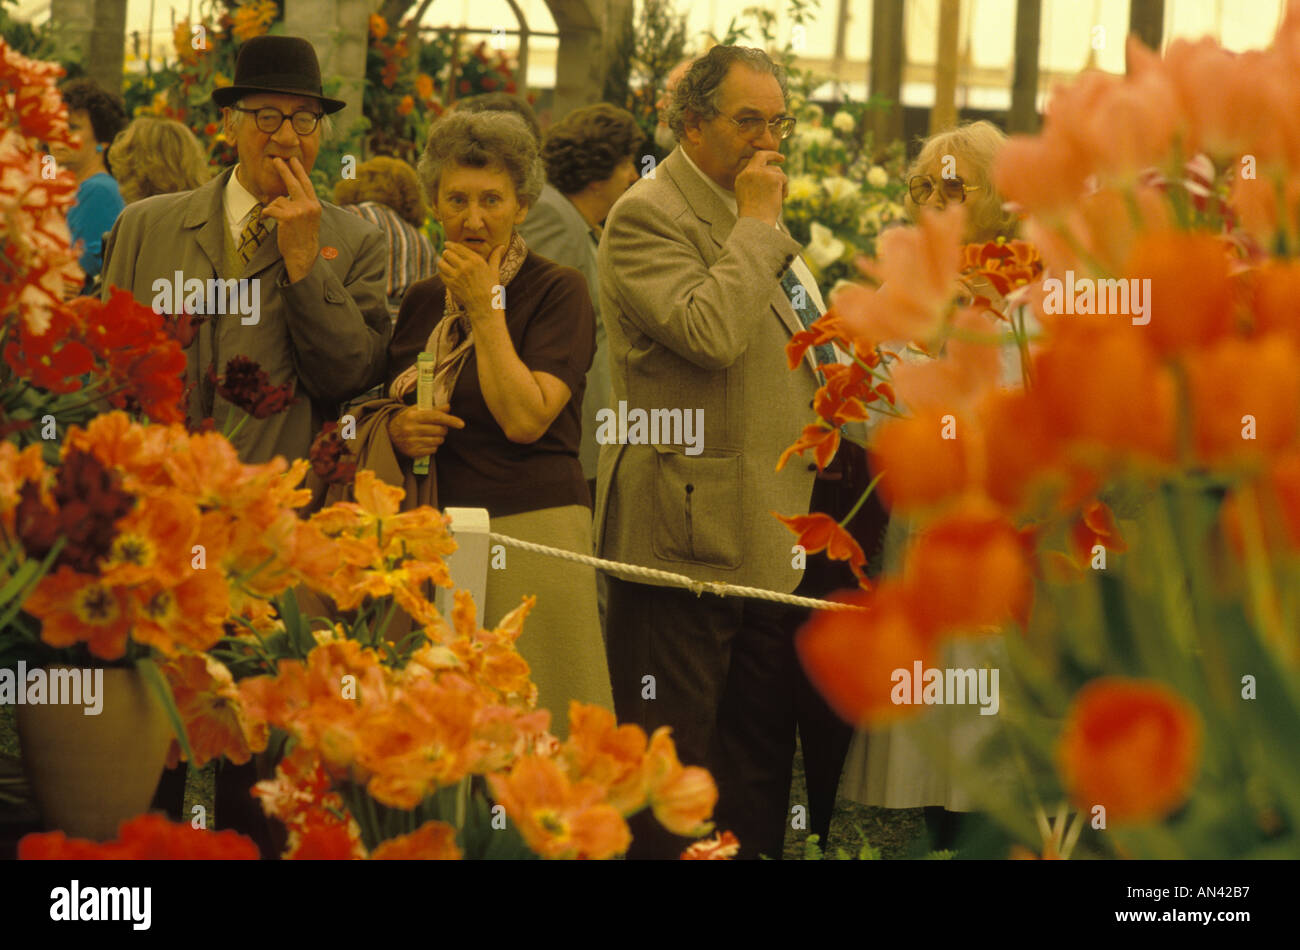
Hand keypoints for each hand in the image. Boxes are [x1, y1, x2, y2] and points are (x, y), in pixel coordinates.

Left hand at [261, 157, 320, 282]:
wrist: (303, 255)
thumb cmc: (303, 239)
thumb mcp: (309, 220)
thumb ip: (304, 206)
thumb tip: (289, 195)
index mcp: (315, 206)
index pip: (306, 184)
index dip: (299, 171)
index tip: (293, 160)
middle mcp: (309, 206)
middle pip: (294, 183)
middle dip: (284, 170)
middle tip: (276, 160)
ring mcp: (299, 211)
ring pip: (279, 200)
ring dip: (274, 208)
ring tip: (277, 220)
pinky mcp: (287, 217)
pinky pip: (271, 208)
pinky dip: (267, 214)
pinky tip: (268, 220)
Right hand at [388, 404, 464, 458]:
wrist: (389, 435)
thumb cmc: (406, 420)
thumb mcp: (416, 410)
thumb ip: (433, 408)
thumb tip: (448, 407)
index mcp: (413, 416)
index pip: (436, 417)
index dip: (450, 420)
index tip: (461, 424)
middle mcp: (411, 429)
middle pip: (439, 430)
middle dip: (444, 429)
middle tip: (439, 428)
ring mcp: (412, 442)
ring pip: (438, 441)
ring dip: (439, 438)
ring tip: (431, 434)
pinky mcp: (413, 452)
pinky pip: (433, 450)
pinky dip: (433, 446)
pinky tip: (426, 442)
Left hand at [438, 242, 504, 321]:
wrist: (485, 307)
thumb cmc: (491, 289)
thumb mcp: (494, 271)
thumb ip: (495, 257)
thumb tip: (501, 245)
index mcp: (476, 261)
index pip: (458, 247)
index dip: (450, 244)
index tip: (447, 244)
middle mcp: (465, 266)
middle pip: (447, 253)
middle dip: (446, 253)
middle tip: (447, 255)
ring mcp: (457, 276)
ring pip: (441, 262)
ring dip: (442, 262)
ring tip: (445, 263)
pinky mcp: (451, 285)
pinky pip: (441, 273)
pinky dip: (442, 272)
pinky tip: (446, 273)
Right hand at [735, 150, 786, 224]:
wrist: (756, 223)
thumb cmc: (754, 216)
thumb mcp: (749, 196)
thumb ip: (756, 183)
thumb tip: (773, 176)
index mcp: (741, 177)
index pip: (752, 162)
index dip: (763, 158)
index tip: (770, 159)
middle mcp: (750, 172)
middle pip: (763, 156)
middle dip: (773, 155)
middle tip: (782, 158)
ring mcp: (761, 173)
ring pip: (777, 171)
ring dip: (781, 183)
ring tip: (778, 198)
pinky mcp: (773, 178)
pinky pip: (784, 178)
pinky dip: (785, 188)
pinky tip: (781, 199)